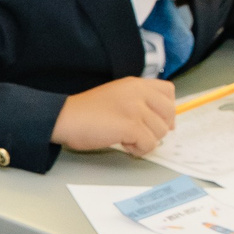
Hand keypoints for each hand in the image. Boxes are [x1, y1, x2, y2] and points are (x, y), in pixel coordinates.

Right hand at [52, 76, 176, 155]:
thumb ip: (138, 101)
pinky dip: (139, 149)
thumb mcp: (116, 96)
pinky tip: (124, 145)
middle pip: (169, 113)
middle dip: (159, 128)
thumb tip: (160, 121)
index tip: (158, 120)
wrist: (64, 118)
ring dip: (146, 140)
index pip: (168, 91)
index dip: (167, 109)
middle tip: (142, 134)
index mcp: (135, 84)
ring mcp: (136, 109)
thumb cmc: (85, 112)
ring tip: (126, 139)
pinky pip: (149, 144)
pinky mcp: (131, 126)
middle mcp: (139, 93)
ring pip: (161, 132)